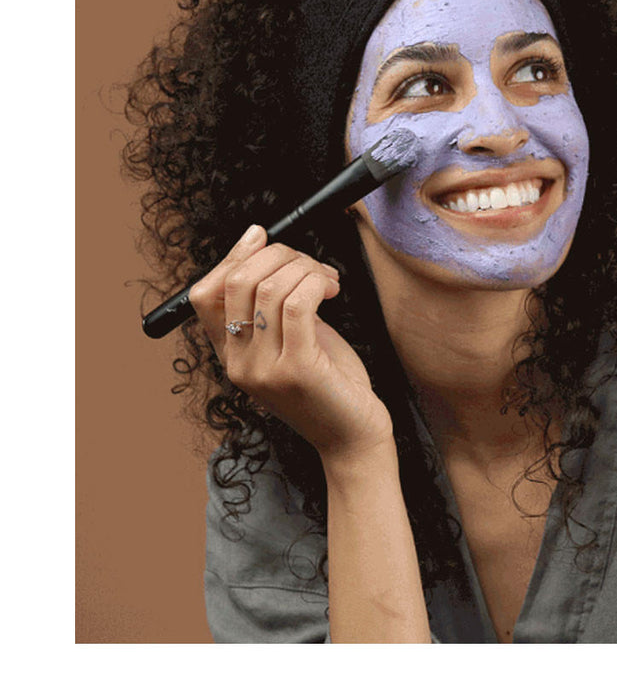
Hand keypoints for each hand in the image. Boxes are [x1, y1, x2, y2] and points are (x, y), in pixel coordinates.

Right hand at [189, 224, 393, 459]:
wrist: (354, 437)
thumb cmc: (330, 383)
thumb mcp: (294, 337)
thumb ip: (275, 302)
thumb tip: (263, 244)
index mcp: (230, 356)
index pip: (204, 295)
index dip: (232, 257)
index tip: (262, 236)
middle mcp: (239, 364)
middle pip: (237, 282)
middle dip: (278, 255)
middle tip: (311, 264)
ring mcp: (264, 370)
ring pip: (269, 287)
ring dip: (304, 267)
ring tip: (328, 278)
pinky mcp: (297, 369)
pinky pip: (297, 304)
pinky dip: (316, 282)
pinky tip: (332, 287)